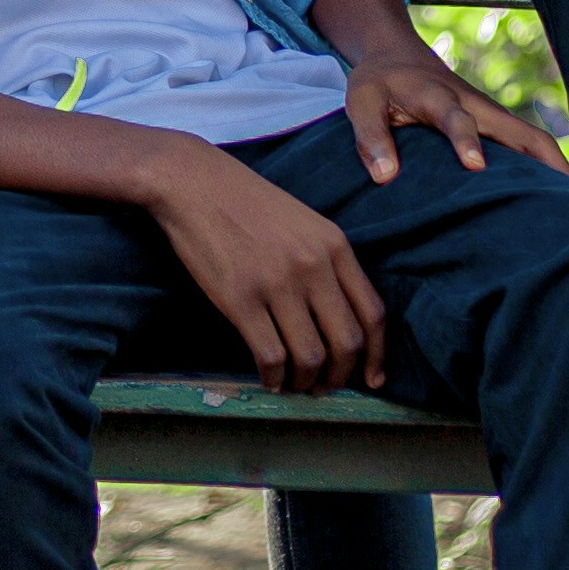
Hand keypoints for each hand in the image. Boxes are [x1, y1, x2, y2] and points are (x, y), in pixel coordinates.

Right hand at [140, 139, 389, 392]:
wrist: (192, 182)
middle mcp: (313, 267)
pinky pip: (271, 355)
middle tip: (324, 387)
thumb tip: (338, 317)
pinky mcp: (240, 299)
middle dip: (339, 376)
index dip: (377, 355)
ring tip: (293, 384)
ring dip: (305, 382)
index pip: (373, 314)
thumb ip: (326, 262)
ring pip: (310, 356)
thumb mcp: (303, 223)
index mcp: (335, 246)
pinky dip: (273, 378)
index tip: (372, 379)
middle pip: (347, 343)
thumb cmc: (245, 202)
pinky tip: (268, 378)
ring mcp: (277, 284)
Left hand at [336, 47, 568, 185]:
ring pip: (532, 141)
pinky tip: (563, 200)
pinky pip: (527, 148)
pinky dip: (548, 170)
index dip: (465, 140)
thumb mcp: (360, 102)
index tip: (474, 166)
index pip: (455, 118)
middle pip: (520, 131)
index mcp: (436, 96)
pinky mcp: (496, 127)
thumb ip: (369, 137)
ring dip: (557, 169)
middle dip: (546, 161)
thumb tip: (386, 178)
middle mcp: (474, 105)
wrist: (397, 54)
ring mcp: (491, 116)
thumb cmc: (378, 83)